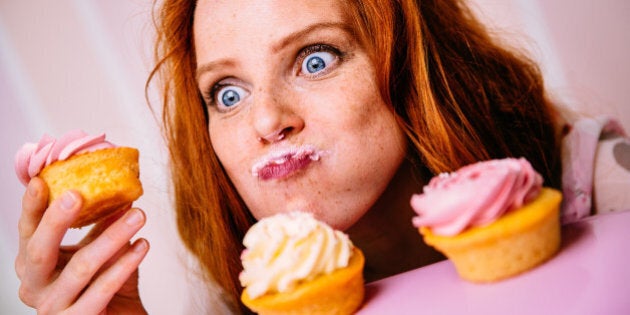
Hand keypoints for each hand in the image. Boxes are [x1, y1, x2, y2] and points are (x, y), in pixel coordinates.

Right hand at [15, 177, 149, 313]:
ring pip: (81, 267)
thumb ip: (102, 224)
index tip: (42, 181)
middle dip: (58, 221)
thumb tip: (121, 190)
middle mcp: (35, 287)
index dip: (33, 208)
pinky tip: (142, 245)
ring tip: (138, 215)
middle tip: (79, 194)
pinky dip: (125, 264)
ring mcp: (53, 307)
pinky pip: (103, 289)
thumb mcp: (98, 249)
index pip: (28, 232)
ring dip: (113, 237)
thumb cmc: (102, 284)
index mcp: (32, 264)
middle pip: (40, 250)